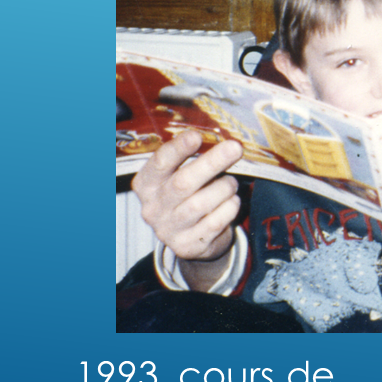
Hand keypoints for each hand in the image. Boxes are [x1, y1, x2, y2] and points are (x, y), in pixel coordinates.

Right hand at [131, 130, 243, 265]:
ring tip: (231, 183)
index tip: (196, 136)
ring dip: (223, 188)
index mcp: (147, 185)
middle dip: (212, 163)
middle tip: (234, 148)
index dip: (178, 149)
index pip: (160, 163)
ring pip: (200, 204)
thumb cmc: (189, 198)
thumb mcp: (181, 177)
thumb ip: (193, 160)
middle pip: (183, 182)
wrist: (191, 239)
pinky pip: (214, 222)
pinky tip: (232, 201)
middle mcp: (153, 207)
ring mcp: (168, 229)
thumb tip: (222, 141)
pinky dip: (229, 208)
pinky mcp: (186, 246)